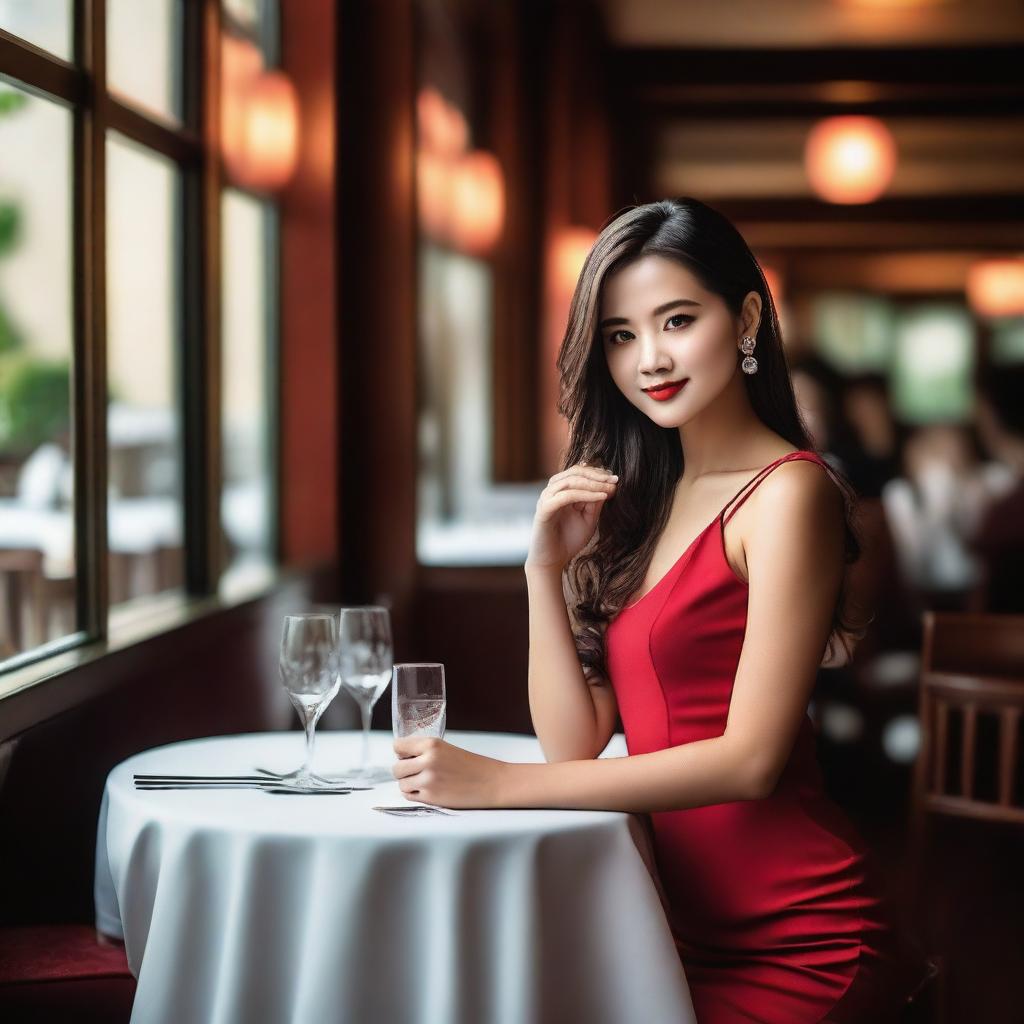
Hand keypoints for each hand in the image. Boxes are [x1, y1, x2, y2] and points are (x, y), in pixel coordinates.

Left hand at [391, 736, 507, 808]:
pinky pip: (409, 796)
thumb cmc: (472, 766)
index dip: (401, 752)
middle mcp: (428, 761)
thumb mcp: (447, 749)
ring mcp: (428, 780)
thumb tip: (403, 758)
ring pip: (401, 783)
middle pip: (396, 767)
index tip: (406, 756)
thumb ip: (425, 751)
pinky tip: (428, 790)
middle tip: (415, 772)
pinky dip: (415, 794)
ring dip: (409, 784)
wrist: (491, 782)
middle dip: (403, 771)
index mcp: (432, 744)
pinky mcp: (431, 797)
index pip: (398, 746)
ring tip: (424, 782)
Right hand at [525, 461, 617, 570]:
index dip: (598, 472)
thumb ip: (595, 503)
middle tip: (615, 479)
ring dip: (592, 483)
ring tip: (610, 488)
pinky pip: (565, 496)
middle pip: (574, 472)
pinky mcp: (544, 510)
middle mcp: (552, 492)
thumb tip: (610, 485)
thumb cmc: (569, 540)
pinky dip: (584, 495)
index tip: (616, 478)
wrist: (552, 561)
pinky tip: (601, 497)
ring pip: (570, 481)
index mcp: (561, 491)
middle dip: (597, 475)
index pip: (579, 472)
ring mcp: (546, 499)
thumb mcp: (589, 519)